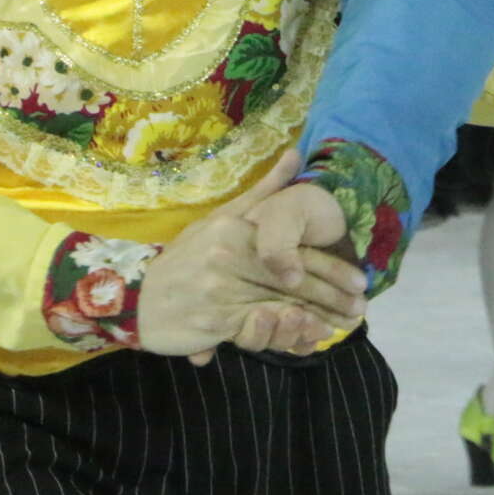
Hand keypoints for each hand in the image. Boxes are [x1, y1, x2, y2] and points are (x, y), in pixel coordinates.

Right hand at [140, 155, 369, 365]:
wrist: (133, 297)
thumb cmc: (183, 260)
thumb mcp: (220, 219)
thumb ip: (263, 193)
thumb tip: (296, 154)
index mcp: (236, 230)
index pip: (296, 252)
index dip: (333, 269)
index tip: (361, 281)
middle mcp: (230, 256)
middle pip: (294, 281)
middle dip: (332, 298)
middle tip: (359, 309)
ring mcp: (221, 289)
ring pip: (281, 307)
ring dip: (315, 320)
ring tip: (341, 326)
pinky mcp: (213, 320)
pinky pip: (259, 329)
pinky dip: (285, 335)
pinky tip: (306, 340)